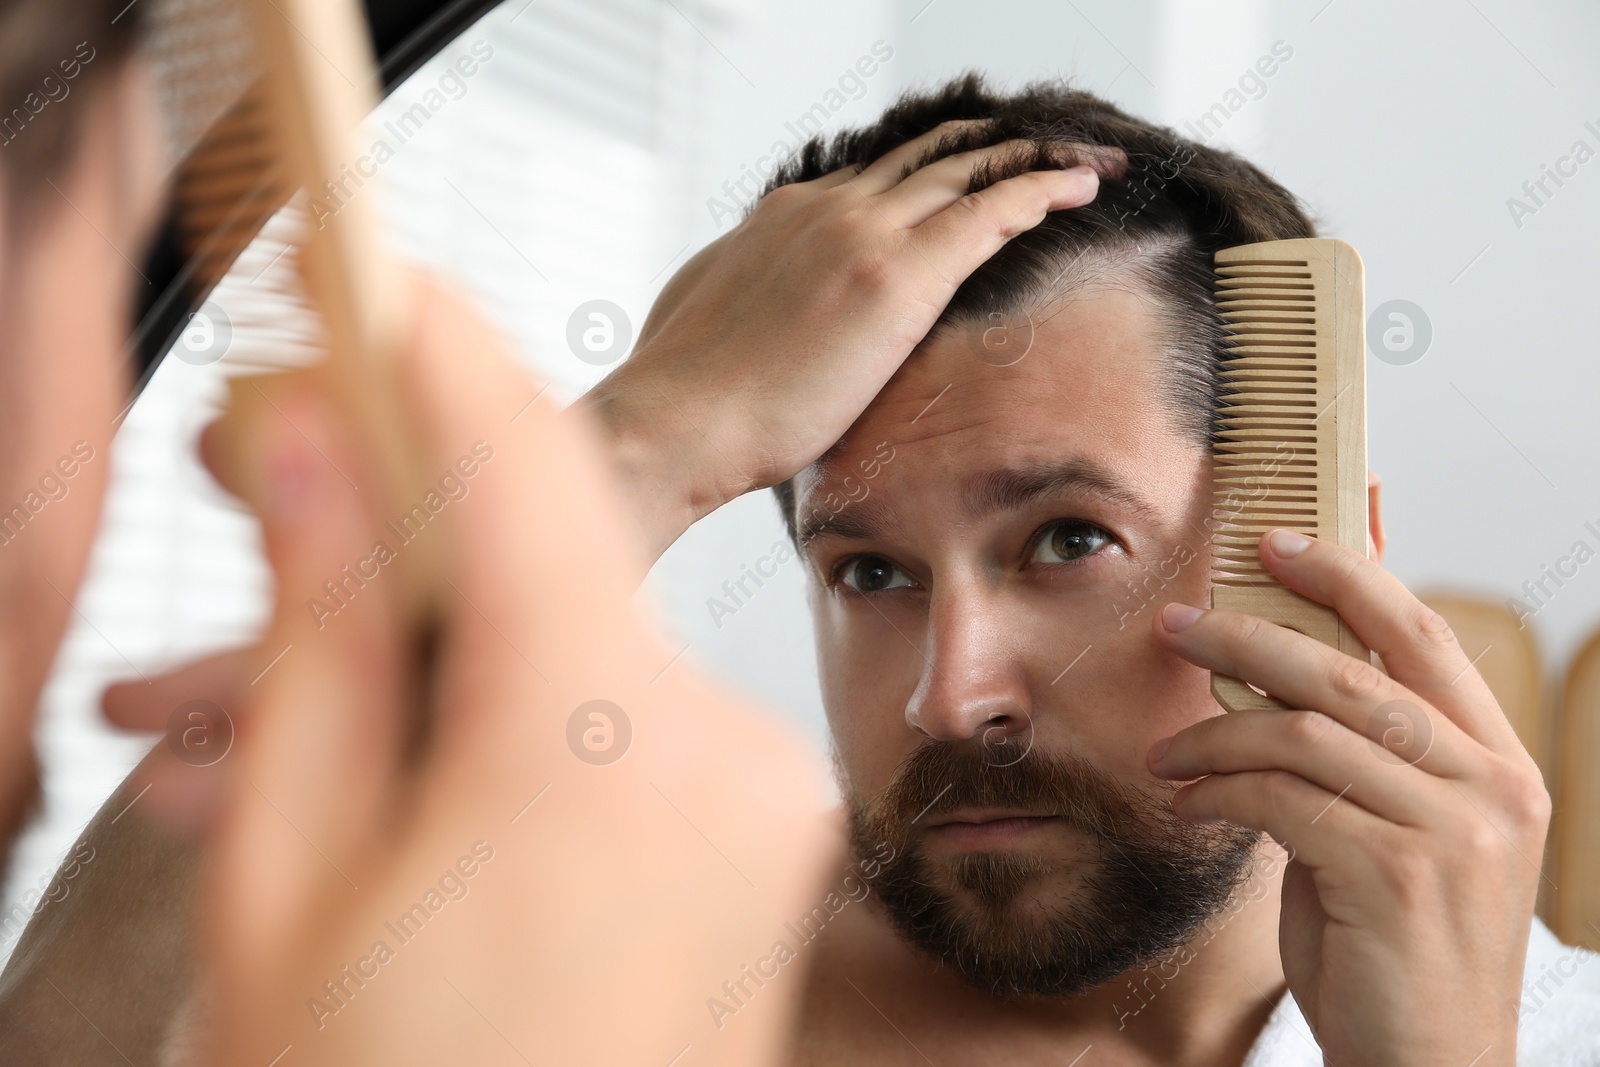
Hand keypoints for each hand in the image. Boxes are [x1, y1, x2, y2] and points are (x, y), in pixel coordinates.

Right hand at [195, 278, 837, 1065]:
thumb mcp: (297, 871)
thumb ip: (321, 645)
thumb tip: (317, 464)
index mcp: (598, 736)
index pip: (525, 459)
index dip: (444, 351)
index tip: (384, 285)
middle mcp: (721, 743)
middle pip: (547, 565)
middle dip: (403, 554)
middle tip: (275, 544)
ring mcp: (761, 796)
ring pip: (578, 653)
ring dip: (447, 669)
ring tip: (291, 753)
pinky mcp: (764, 837)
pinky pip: (630, 728)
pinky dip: (521, 730)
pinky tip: (414, 800)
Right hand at [582, 121, 1120, 562]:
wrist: (678, 419)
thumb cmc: (684, 393)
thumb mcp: (710, 314)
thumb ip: (750, 291)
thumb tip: (762, 305)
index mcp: (785, 215)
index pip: (877, 177)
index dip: (932, 173)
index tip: (968, 181)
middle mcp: (829, 206)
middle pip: (932, 155)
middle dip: (997, 147)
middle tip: (1051, 149)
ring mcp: (864, 231)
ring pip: (970, 167)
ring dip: (1037, 156)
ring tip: (1089, 159)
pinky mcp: (898, 273)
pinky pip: (992, 208)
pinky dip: (1043, 186)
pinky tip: (1083, 184)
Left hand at [1147, 529, 1548, 1066]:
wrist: (1427, 1060)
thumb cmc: (1393, 941)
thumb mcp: (1390, 831)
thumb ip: (1358, 754)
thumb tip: (1275, 666)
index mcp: (1497, 762)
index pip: (1424, 635)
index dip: (1348, 575)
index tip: (1275, 543)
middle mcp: (1492, 786)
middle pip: (1352, 671)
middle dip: (1250, 636)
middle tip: (1179, 626)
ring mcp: (1454, 831)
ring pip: (1305, 732)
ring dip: (1215, 733)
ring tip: (1169, 753)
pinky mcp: (1396, 874)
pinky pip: (1280, 799)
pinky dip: (1218, 793)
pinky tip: (1187, 803)